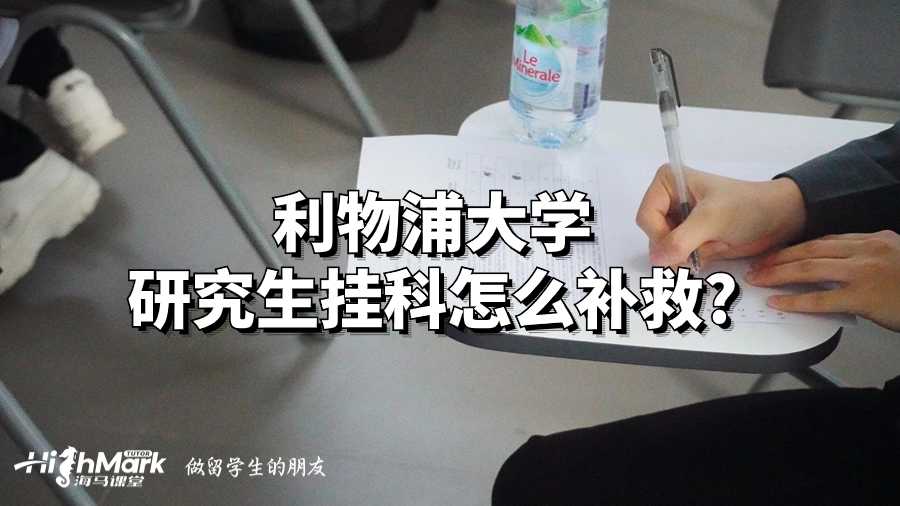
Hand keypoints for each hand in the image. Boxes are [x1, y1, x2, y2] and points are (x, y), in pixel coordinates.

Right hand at [636, 165, 806, 265]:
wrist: (778, 219)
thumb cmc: (748, 208)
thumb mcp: (712, 220)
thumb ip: (682, 239)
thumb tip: (657, 259)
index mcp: (668, 182)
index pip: (646, 217)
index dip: (659, 236)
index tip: (681, 248)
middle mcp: (669, 199)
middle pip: (652, 235)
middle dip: (674, 248)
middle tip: (698, 252)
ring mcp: (678, 220)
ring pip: (663, 250)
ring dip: (684, 257)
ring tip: (710, 249)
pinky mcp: (689, 238)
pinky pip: (677, 257)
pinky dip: (691, 262)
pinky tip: (710, 254)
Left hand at [745, 230, 899, 330]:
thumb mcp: (895, 260)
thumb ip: (869, 258)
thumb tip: (841, 267)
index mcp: (875, 239)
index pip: (826, 240)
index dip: (797, 247)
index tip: (777, 252)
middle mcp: (867, 250)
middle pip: (812, 250)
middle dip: (780, 257)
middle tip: (757, 264)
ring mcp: (865, 272)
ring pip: (810, 268)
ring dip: (779, 273)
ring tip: (758, 278)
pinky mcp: (864, 297)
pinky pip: (822, 298)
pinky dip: (796, 300)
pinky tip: (778, 302)